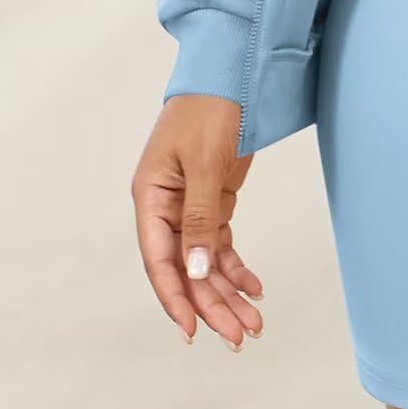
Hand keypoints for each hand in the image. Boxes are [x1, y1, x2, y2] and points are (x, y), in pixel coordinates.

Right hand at [132, 96, 263, 350]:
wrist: (234, 71)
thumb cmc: (212, 109)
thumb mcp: (206, 164)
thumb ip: (200, 219)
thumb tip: (193, 273)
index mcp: (151, 197)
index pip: (159, 261)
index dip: (174, 299)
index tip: (192, 333)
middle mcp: (166, 208)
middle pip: (185, 270)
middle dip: (212, 305)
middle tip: (241, 337)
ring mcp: (189, 206)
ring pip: (205, 263)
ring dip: (227, 293)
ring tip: (254, 324)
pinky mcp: (213, 200)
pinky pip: (220, 245)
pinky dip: (237, 267)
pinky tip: (256, 288)